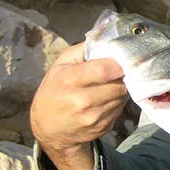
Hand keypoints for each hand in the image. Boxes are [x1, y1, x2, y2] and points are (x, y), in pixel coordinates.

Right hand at [30, 42, 126, 169]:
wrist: (48, 128)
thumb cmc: (54, 91)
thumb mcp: (59, 66)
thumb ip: (82, 51)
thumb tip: (106, 41)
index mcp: (69, 80)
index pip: (104, 69)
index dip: (118, 64)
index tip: (121, 61)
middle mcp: (82, 101)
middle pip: (118, 84)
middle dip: (121, 78)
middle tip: (116, 74)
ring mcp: (93, 117)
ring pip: (122, 97)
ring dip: (120, 90)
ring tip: (108, 87)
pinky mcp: (102, 128)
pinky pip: (120, 110)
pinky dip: (117, 103)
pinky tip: (105, 101)